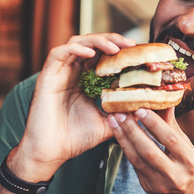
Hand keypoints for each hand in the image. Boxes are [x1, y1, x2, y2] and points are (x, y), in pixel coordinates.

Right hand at [9, 34, 135, 181]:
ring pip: (76, 43)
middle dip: (112, 40)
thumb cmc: (74, 140)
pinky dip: (75, 49)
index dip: (119, 50)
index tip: (138, 52)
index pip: (102, 56)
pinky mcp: (46, 77)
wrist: (50, 153)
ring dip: (97, 41)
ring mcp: (59, 73)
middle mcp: (72, 73)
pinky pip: (58, 54)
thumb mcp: (107, 124)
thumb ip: (123, 115)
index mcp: (84, 81)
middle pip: (92, 44)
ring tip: (114, 48)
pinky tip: (90, 52)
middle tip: (131, 45)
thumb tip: (147, 110)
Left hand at [107, 107, 193, 193]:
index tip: (140, 109)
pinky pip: (134, 165)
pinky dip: (126, 148)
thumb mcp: (187, 146)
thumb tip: (165, 101)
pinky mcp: (148, 187)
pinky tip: (119, 135)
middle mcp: (175, 175)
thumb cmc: (189, 165)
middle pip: (149, 151)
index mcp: (190, 161)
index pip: (170, 140)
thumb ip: (172, 126)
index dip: (154, 124)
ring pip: (137, 159)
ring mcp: (160, 184)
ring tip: (114, 121)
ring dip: (123, 138)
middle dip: (132, 130)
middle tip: (120, 114)